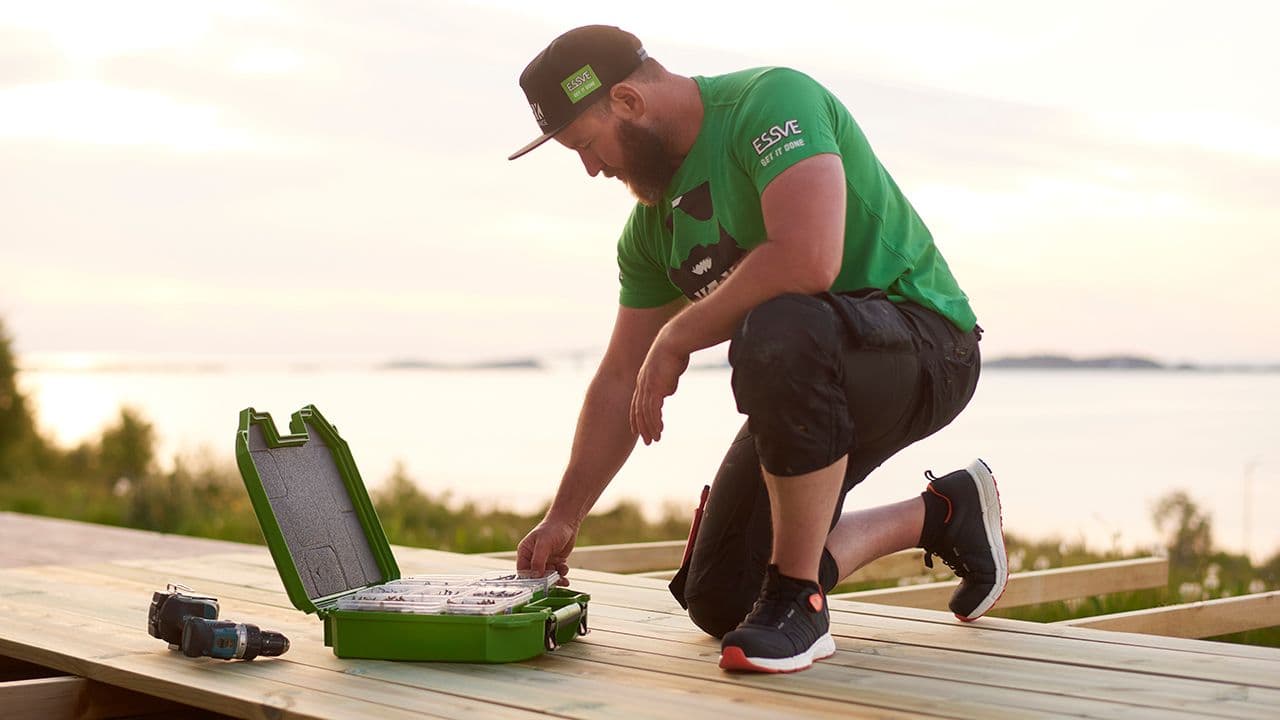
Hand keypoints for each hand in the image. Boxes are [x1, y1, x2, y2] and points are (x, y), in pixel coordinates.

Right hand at [516, 517, 576, 585]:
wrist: (567, 523)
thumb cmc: (553, 528)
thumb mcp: (544, 544)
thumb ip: (538, 560)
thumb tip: (535, 575)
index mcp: (525, 552)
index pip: (523, 571)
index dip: (529, 579)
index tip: (538, 584)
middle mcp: (533, 558)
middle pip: (536, 576)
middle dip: (545, 580)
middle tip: (553, 582)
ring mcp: (544, 561)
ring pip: (547, 576)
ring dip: (555, 578)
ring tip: (562, 578)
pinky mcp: (554, 562)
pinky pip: (556, 573)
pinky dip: (561, 574)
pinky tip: (564, 569)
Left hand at [630, 329, 689, 444]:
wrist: (674, 341)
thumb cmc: (675, 352)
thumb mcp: (669, 371)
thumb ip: (665, 383)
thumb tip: (665, 394)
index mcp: (643, 380)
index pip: (636, 403)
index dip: (636, 417)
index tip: (638, 429)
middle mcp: (642, 384)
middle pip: (638, 410)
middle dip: (641, 427)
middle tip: (647, 441)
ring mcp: (647, 386)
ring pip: (645, 413)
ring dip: (650, 428)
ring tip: (655, 440)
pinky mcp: (655, 387)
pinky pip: (653, 410)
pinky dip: (655, 422)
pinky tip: (660, 430)